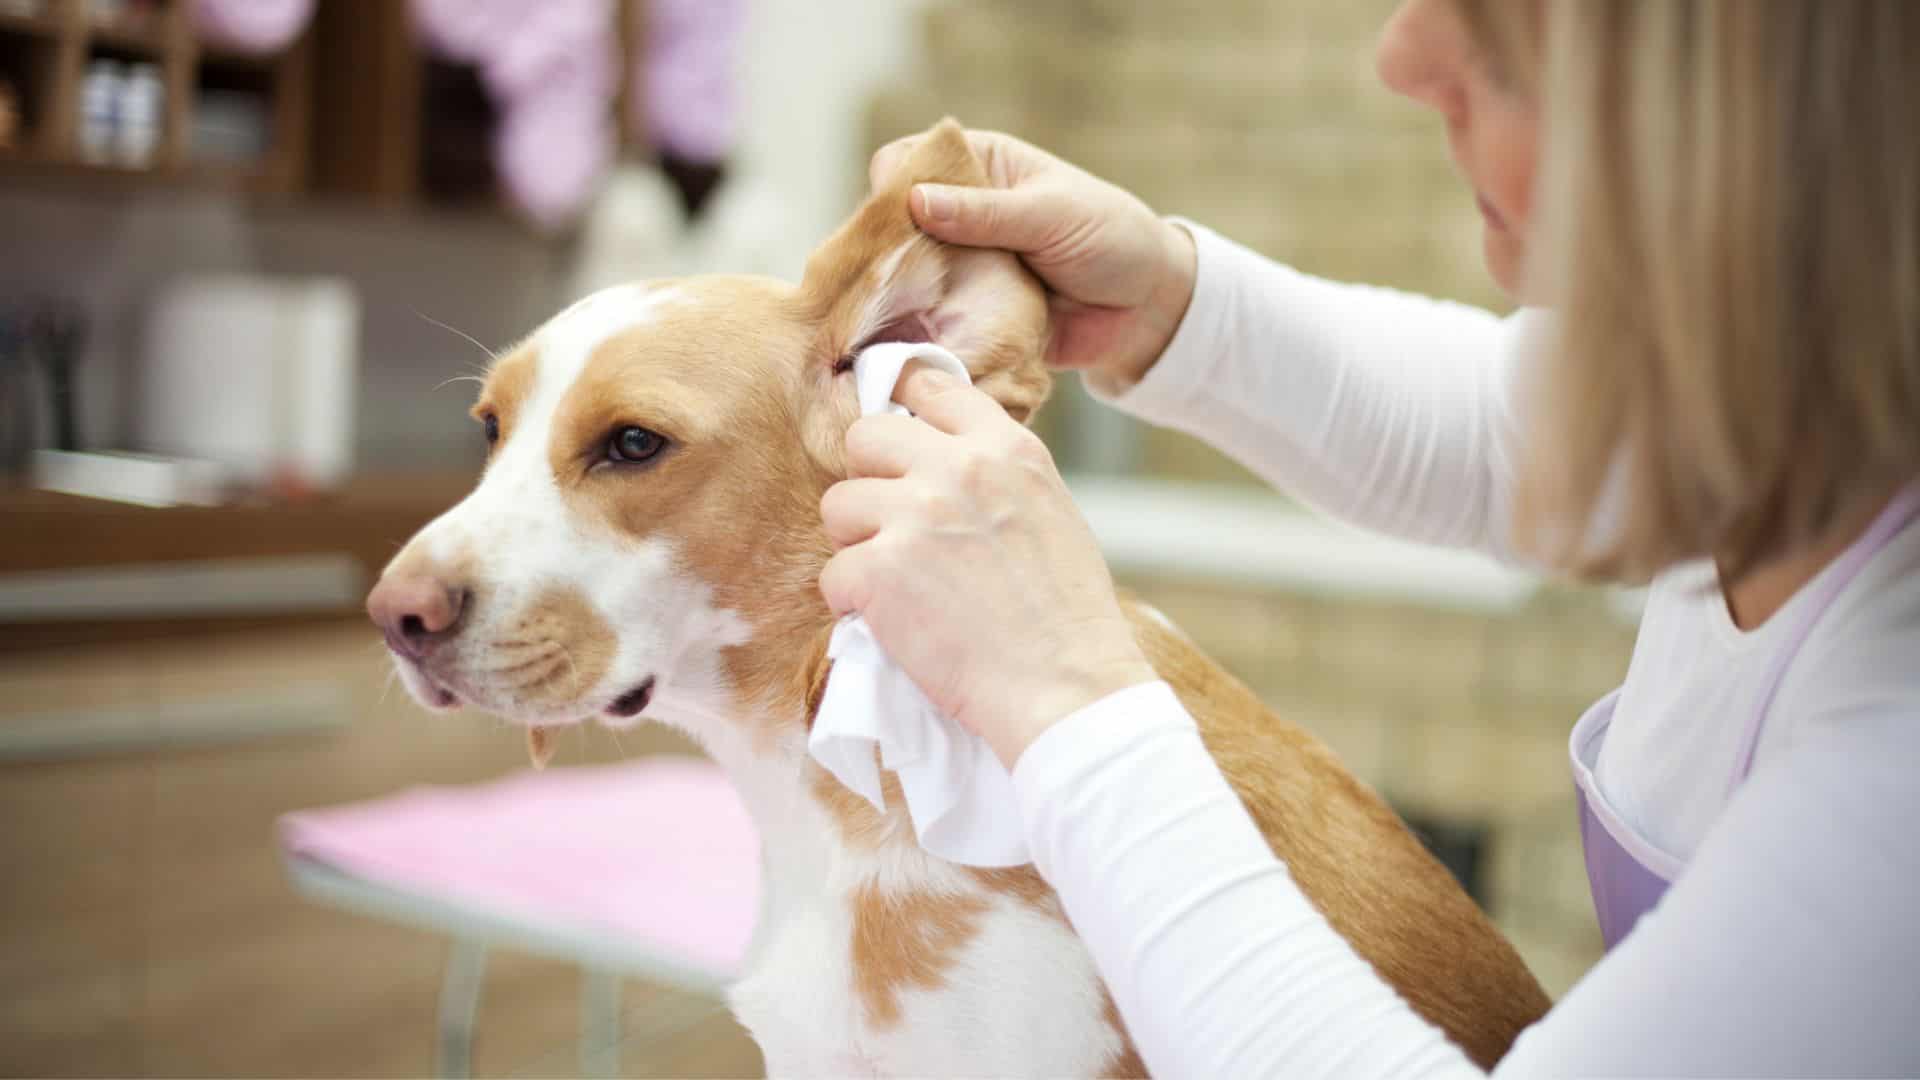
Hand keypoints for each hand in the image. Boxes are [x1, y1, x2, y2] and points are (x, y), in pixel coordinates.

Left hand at [819, 365, 1158, 767]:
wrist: (1065, 685)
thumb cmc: (1066, 615)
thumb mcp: (1049, 511)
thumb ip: (994, 476)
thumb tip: (940, 461)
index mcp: (1006, 449)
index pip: (930, 386)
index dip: (903, 412)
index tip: (897, 443)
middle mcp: (958, 469)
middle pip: (865, 436)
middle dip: (868, 481)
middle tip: (889, 527)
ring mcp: (914, 515)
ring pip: (838, 504)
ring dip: (856, 545)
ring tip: (896, 582)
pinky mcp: (879, 570)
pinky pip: (834, 575)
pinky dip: (853, 605)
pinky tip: (893, 623)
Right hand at [869, 127, 1197, 391]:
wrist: (1147, 310)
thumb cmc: (1110, 239)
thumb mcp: (1051, 215)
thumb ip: (986, 212)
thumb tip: (916, 201)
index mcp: (978, 167)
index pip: (907, 160)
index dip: (890, 186)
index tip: (888, 221)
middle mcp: (959, 214)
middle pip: (893, 224)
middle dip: (881, 251)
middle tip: (879, 282)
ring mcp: (959, 266)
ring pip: (905, 277)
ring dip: (896, 297)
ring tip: (882, 320)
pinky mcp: (966, 314)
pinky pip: (930, 321)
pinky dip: (920, 334)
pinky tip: (905, 347)